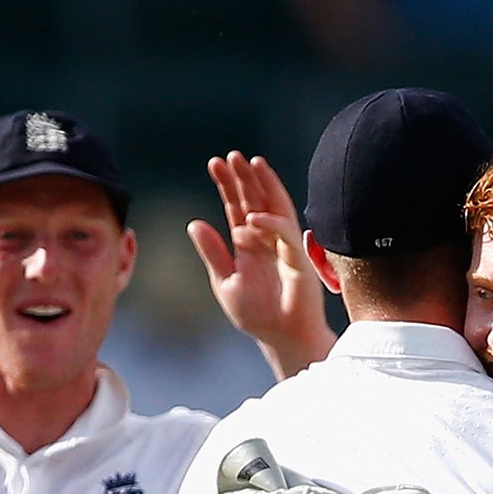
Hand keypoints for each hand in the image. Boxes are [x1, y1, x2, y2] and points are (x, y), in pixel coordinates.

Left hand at [187, 151, 334, 373]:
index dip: (227, 185)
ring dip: (265, 185)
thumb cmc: (256, 315)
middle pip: (256, 199)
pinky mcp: (299, 258)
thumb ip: (213, 253)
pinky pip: (285, 234)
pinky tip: (251, 218)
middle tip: (232, 156)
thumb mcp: (225, 281)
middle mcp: (267, 239)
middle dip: (245, 177)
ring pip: (275, 206)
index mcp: (248, 243)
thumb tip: (194, 223)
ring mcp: (285, 245)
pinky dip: (270, 224)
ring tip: (252, 162)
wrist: (281, 337)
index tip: (214, 163)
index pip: (237, 207)